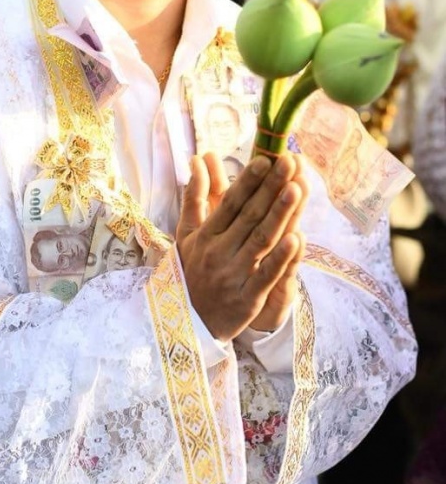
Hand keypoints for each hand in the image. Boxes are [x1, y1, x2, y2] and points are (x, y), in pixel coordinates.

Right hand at [176, 153, 308, 340]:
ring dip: (280, 214)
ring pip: (261, 241)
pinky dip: (281, 258)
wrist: (189, 323)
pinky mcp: (248, 299)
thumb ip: (195, 197)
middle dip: (271, 188)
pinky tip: (297, 238)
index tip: (265, 160)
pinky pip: (267, 276)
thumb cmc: (192, 271)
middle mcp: (219, 253)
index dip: (249, 181)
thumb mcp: (187, 234)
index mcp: (206, 235)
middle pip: (250, 216)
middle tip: (288, 163)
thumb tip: (198, 160)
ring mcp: (234, 276)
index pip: (230, 203)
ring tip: (296, 189)